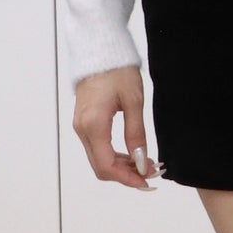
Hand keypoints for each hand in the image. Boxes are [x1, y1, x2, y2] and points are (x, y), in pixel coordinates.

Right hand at [72, 65, 159, 189]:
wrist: (99, 50)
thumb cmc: (117, 70)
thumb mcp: (134, 102)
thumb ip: (136, 134)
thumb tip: (141, 162)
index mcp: (94, 125)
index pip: (107, 166)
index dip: (128, 179)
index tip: (148, 182)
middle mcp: (82, 129)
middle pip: (101, 167)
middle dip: (126, 175)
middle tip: (151, 172)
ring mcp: (80, 126)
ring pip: (98, 160)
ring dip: (121, 166)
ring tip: (145, 162)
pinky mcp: (84, 123)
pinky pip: (97, 148)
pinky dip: (113, 156)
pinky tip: (132, 152)